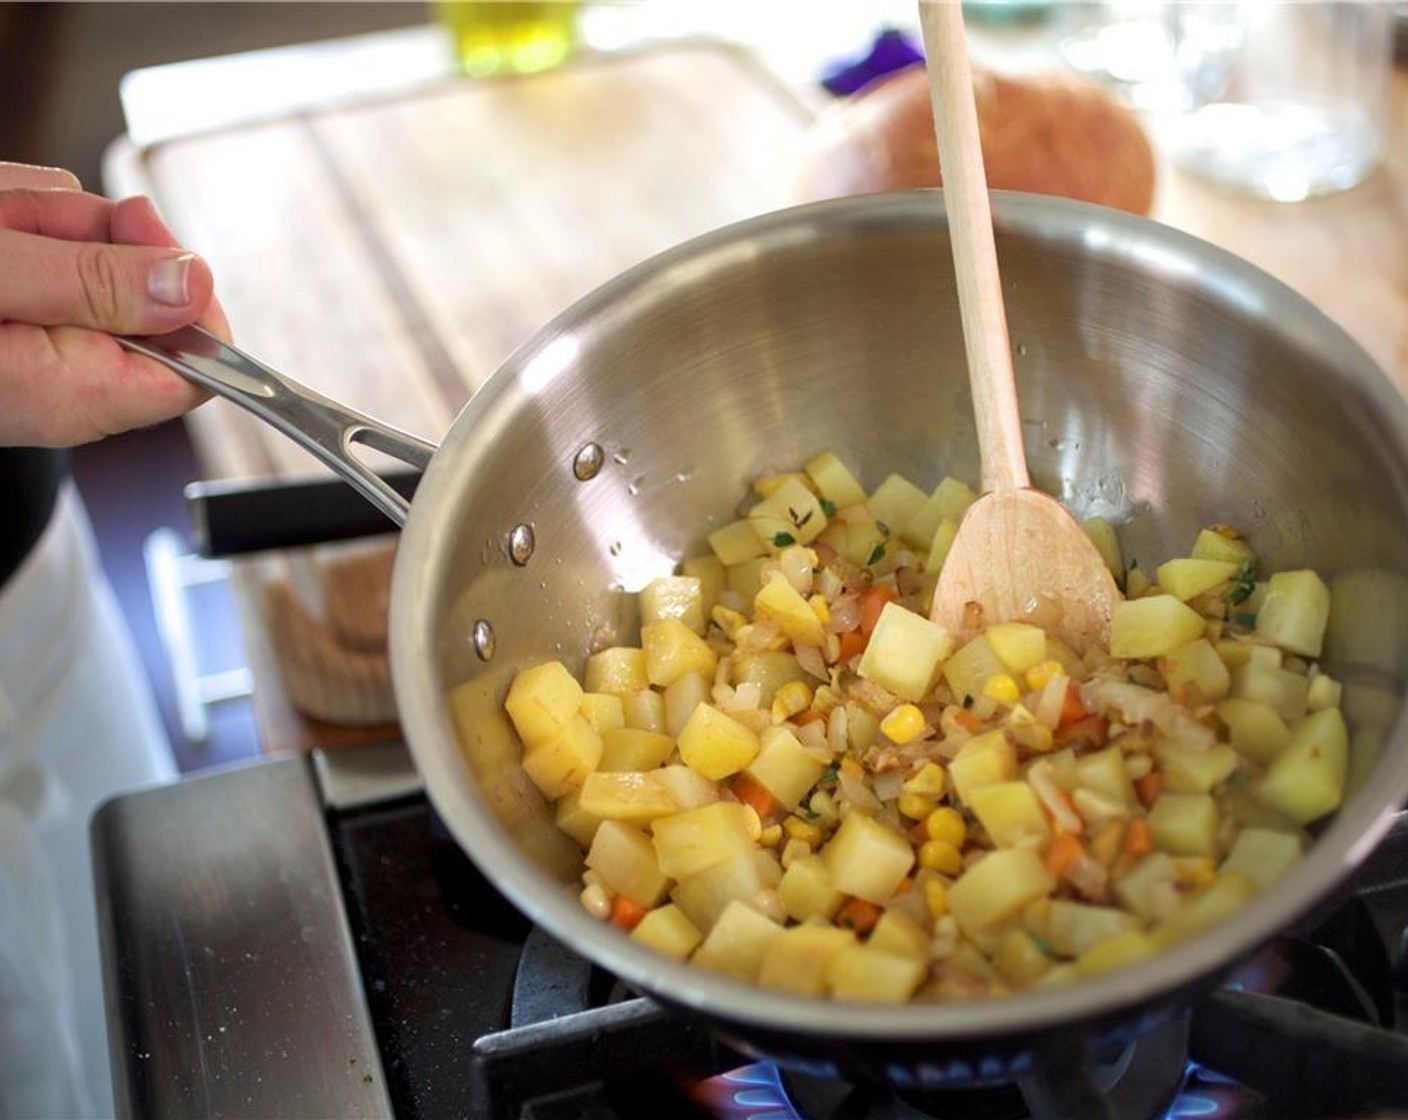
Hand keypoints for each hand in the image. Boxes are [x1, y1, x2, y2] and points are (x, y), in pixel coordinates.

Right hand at [0, 161, 229, 446]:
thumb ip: (96, 282)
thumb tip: (192, 285)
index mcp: (79, 395)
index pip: (200, 366)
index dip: (189, 296)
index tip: (142, 238)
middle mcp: (66, 381)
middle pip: (144, 290)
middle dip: (86, 234)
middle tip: (21, 224)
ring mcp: (39, 345)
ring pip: (91, 253)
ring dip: (40, 217)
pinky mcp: (16, 310)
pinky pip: (47, 246)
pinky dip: (15, 217)